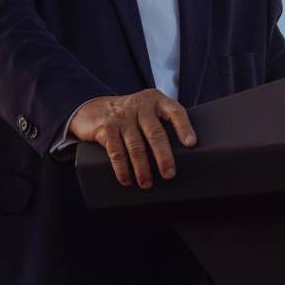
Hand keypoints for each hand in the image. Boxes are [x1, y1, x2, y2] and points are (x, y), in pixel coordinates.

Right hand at [69, 89, 195, 189]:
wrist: (94, 109)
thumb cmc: (130, 116)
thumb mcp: (147, 111)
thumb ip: (162, 123)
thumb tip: (184, 154)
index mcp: (156, 100)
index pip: (175, 112)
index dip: (184, 128)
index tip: (191, 144)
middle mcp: (140, 106)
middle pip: (155, 133)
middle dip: (163, 156)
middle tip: (169, 174)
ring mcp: (122, 116)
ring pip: (136, 145)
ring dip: (142, 168)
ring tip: (146, 183)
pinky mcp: (106, 128)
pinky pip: (116, 151)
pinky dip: (122, 168)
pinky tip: (126, 179)